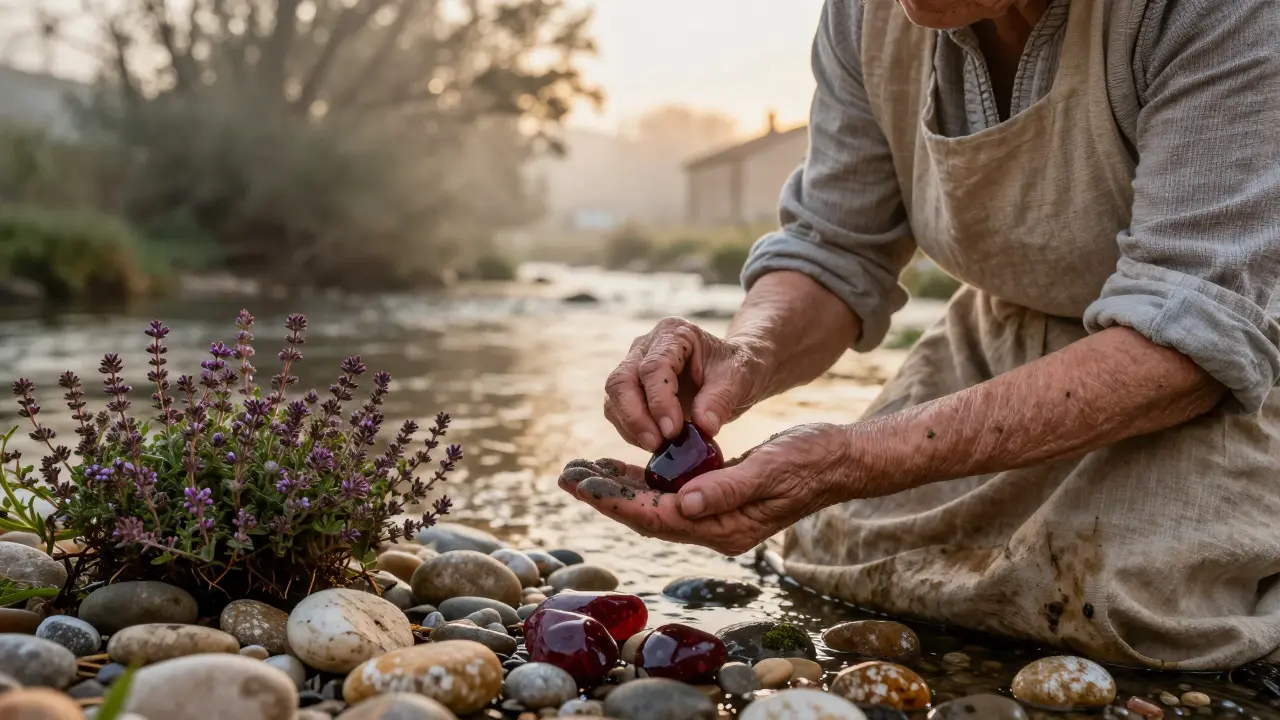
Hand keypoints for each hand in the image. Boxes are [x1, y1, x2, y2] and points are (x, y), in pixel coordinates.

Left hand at [558, 423, 856, 555]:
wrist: (839, 461)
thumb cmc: (810, 461)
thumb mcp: (770, 468)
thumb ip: (727, 488)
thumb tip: (683, 503)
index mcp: (724, 528)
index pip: (656, 518)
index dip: (614, 501)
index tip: (580, 484)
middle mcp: (715, 528)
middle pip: (645, 516)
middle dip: (604, 495)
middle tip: (565, 475)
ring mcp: (716, 517)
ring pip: (653, 507)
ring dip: (617, 488)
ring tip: (582, 470)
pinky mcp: (718, 500)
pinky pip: (669, 496)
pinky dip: (643, 482)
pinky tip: (623, 468)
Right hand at [605, 316, 764, 451]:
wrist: (732, 373)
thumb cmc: (736, 369)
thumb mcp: (738, 379)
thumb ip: (720, 399)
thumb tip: (704, 427)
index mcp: (674, 334)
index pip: (653, 367)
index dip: (660, 401)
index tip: (673, 431)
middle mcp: (646, 346)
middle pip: (621, 380)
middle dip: (635, 416)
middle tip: (656, 444)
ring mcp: (634, 366)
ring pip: (614, 397)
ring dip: (631, 426)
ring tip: (658, 447)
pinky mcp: (631, 389)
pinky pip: (618, 411)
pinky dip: (631, 431)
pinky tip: (655, 444)